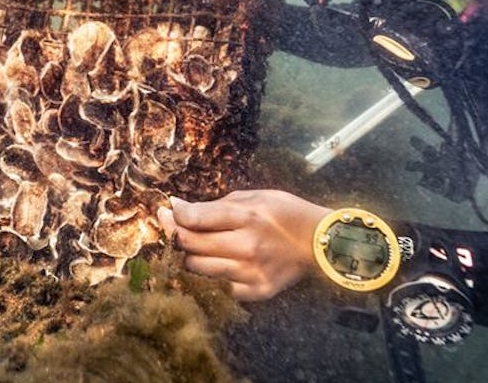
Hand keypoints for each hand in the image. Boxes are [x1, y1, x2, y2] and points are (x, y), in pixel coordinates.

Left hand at [157, 190, 329, 300]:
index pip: (194, 219)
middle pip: (190, 245)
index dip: (173, 214)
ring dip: (189, 256)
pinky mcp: (255, 291)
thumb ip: (214, 205)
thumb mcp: (252, 197)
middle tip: (172, 226)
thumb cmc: (284, 213)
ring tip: (195, 246)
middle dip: (175, 234)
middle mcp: (247, 246)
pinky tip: (211, 263)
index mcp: (246, 217)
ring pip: (196, 269)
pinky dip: (207, 276)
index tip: (166, 210)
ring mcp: (250, 272)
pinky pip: (215, 287)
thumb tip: (177, 207)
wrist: (320, 243)